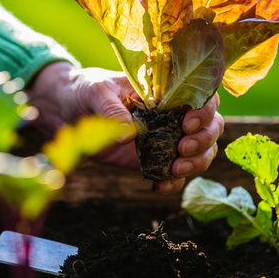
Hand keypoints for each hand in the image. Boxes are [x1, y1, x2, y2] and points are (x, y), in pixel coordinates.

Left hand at [27, 62, 223, 194]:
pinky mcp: (154, 160)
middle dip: (204, 139)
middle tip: (182, 147)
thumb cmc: (86, 90)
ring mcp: (167, 139)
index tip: (186, 123)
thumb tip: (128, 135)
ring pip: (202, 151)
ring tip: (176, 169)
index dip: (204, 110)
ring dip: (197, 162)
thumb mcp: (96, 91)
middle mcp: (174, 114)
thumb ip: (112, 109)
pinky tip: (159, 187)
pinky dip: (174, 184)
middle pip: (212, 126)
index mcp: (168, 90)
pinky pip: (175, 175)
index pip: (203, 96)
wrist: (66, 110)